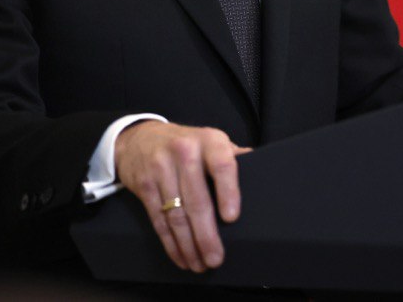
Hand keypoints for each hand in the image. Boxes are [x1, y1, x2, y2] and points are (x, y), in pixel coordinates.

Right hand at [114, 121, 250, 271]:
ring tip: (200, 264)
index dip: (228, 191)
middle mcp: (184, 152)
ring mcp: (161, 168)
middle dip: (207, 234)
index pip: (222, 165)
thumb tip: (262, 169)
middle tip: (216, 258)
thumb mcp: (211, 141)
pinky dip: (171, 243)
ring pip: (176, 215)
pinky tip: (181, 256)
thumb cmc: (187, 144)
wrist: (140, 138)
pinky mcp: (144, 186)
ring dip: (189, 245)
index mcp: (209, 140)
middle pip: (197, 199)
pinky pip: (159, 220)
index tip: (232, 217)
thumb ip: (232, 156)